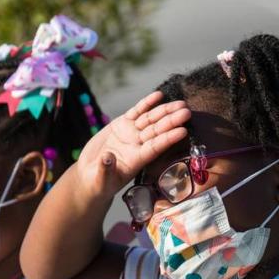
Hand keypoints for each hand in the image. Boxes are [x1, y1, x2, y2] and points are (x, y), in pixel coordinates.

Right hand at [74, 91, 191, 197]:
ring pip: (150, 119)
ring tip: (180, 103)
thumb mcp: (100, 180)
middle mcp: (137, 145)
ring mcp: (131, 133)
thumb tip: (108, 157)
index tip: (183, 131)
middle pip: (157, 131)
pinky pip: (136, 112)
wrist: (91, 174)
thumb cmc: (98, 182)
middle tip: (187, 111)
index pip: (155, 147)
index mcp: (136, 160)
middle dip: (172, 121)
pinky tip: (159, 95)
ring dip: (165, 111)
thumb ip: (105, 169)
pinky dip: (147, 103)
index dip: (168, 139)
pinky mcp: (122, 124)